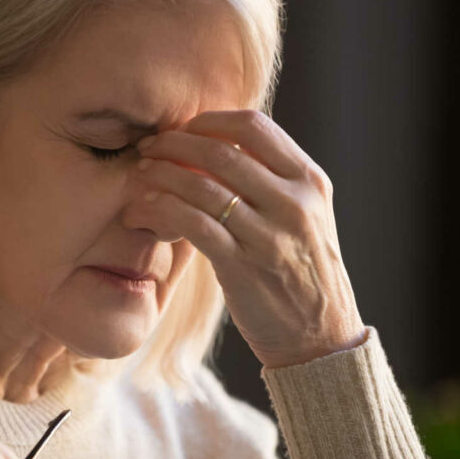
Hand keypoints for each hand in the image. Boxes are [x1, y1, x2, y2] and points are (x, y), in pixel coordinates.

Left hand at [128, 109, 366, 367]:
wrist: (320, 338)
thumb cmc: (301, 273)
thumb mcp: (305, 217)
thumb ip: (272, 181)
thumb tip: (217, 146)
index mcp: (310, 180)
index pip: (254, 126)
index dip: (208, 121)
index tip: (181, 130)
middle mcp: (294, 202)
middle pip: (222, 151)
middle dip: (174, 144)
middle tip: (147, 148)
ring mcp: (270, 235)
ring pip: (202, 186)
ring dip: (160, 176)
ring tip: (138, 178)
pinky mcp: (243, 266)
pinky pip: (192, 225)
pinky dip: (161, 210)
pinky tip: (143, 212)